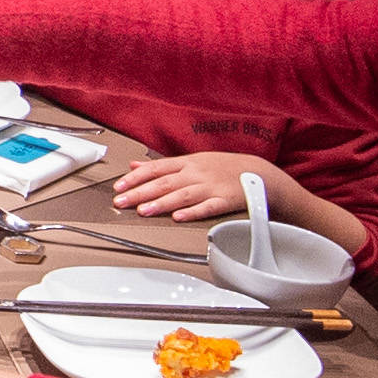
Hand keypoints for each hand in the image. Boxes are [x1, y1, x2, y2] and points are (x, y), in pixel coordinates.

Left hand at [113, 150, 275, 223]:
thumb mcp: (192, 160)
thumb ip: (163, 165)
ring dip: (162, 203)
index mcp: (187, 163)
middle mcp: (196, 173)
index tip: (118, 186)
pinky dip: (193, 212)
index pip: (156, 169)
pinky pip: (208, 207)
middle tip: (121, 201)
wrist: (258, 173)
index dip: (136, 177)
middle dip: (141, 192)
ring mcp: (210, 186)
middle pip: (165, 182)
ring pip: (182, 195)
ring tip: (143, 210)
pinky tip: (179, 217)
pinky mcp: (225, 200)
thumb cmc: (223, 168)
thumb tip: (135, 165)